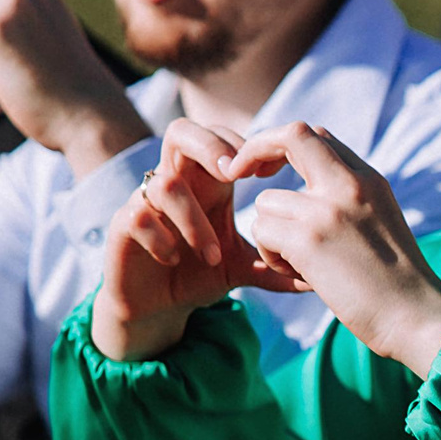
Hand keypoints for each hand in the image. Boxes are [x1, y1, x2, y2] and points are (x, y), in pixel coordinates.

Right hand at [92, 120, 304, 361]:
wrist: (157, 307)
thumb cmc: (200, 274)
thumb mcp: (243, 268)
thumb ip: (275, 266)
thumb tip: (318, 278)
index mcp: (206, 182)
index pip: (220, 137)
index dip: (242, 143)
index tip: (269, 172)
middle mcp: (174, 182)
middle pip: (181, 132)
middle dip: (209, 145)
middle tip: (235, 175)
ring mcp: (145, 201)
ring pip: (164, 182)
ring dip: (193, 217)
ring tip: (212, 254)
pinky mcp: (122, 226)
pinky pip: (136, 214)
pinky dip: (161, 237)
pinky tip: (176, 258)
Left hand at [226, 123, 440, 372]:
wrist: (416, 317)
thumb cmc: (399, 284)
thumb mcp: (381, 225)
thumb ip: (350, 201)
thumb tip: (309, 192)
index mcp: (370, 180)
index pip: (317, 136)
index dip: (282, 144)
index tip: (268, 170)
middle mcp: (351, 185)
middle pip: (291, 135)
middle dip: (255, 150)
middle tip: (237, 173)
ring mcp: (329, 210)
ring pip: (266, 202)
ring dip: (271, 235)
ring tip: (300, 263)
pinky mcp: (309, 241)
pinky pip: (262, 232)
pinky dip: (272, 258)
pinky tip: (300, 276)